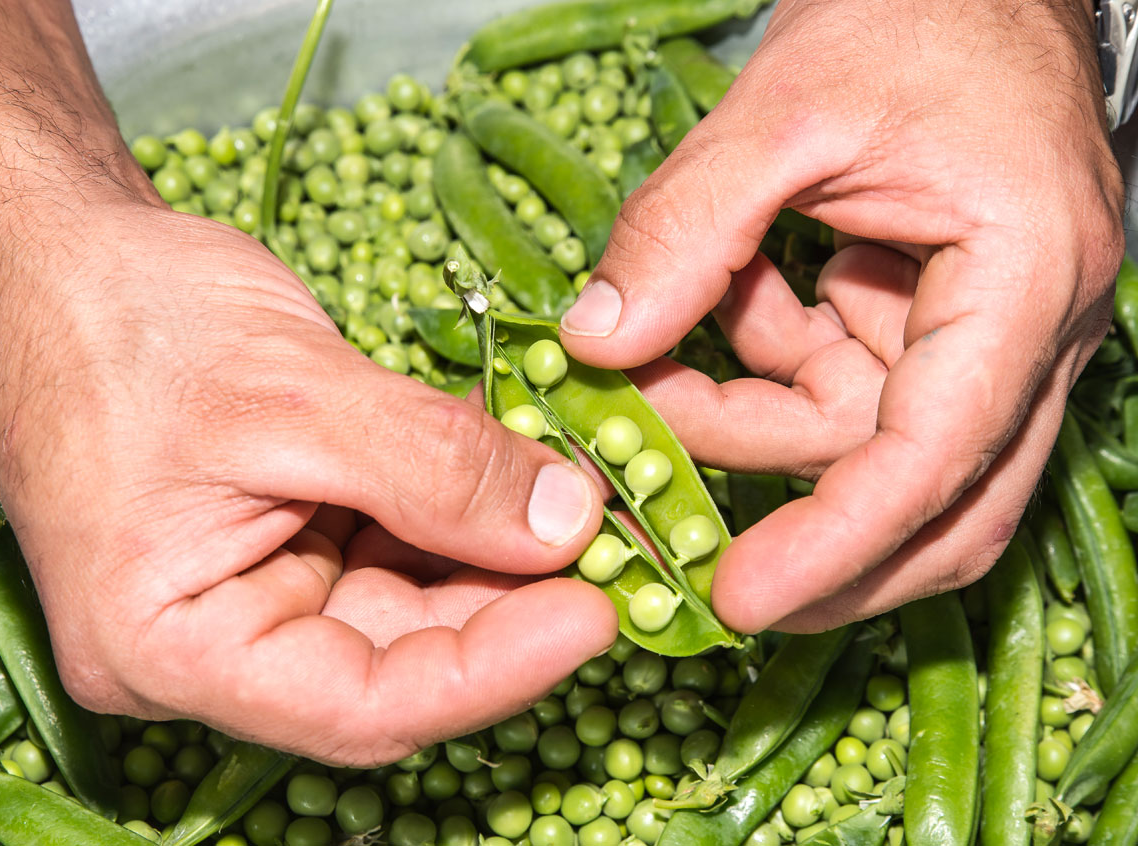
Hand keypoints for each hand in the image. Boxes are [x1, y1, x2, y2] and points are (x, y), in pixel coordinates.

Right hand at [0, 201, 612, 764]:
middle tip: (617, 549)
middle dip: (513, 601)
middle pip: (398, 657)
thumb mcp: (290, 394)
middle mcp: (219, 639)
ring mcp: (258, 585)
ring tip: (585, 499)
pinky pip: (396, 540)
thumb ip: (432, 467)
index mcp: (170, 645)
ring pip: (409, 599)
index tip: (593, 614)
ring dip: (500, 552)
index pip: (360, 705)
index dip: (490, 671)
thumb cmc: (120, 318)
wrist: (59, 252)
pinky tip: (523, 470)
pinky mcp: (291, 533)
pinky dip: (464, 507)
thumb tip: (564, 524)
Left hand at [559, 0, 1123, 631]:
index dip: (838, 543)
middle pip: (934, 501)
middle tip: (695, 565)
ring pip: (866, 445)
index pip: (936, 460)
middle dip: (815, 543)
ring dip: (753, 429)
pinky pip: (840, 384)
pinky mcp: (923, 320)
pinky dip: (765, 366)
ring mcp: (975, 333)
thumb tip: (595, 344)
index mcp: (1022, 284)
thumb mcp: (785, 111)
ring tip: (649, 382)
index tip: (742, 597)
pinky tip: (720, 306)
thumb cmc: (915, 16)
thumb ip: (686, 229)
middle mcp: (1022, 332)